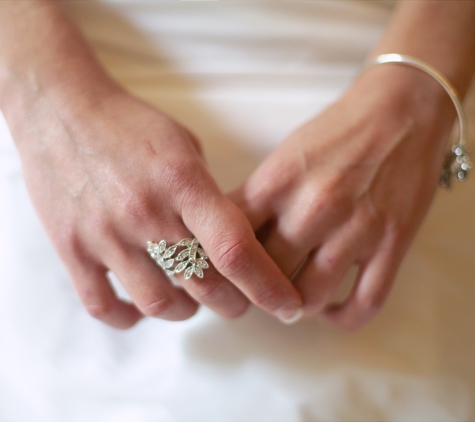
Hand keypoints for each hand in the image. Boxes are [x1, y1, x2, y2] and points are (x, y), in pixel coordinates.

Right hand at [8, 84, 302, 328]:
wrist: (60, 109)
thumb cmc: (131, 124)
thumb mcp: (185, 146)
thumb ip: (209, 196)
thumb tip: (232, 241)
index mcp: (182, 182)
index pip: (235, 249)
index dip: (268, 286)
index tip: (288, 305)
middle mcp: (146, 213)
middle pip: (205, 286)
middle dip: (234, 304)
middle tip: (239, 301)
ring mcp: (104, 235)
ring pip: (159, 304)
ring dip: (187, 311)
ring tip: (192, 300)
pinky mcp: (71, 248)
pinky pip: (102, 306)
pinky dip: (129, 318)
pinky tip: (142, 307)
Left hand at [230, 65, 455, 329]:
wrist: (401, 110)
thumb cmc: (336, 131)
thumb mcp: (283, 155)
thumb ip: (257, 197)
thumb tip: (229, 236)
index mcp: (277, 184)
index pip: (231, 242)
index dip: (219, 267)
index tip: (220, 275)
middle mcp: (313, 209)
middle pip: (266, 276)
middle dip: (254, 291)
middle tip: (254, 292)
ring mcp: (355, 229)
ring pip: (309, 297)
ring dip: (293, 307)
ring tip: (289, 301)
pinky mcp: (392, 243)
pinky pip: (364, 302)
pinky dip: (341, 317)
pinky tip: (329, 311)